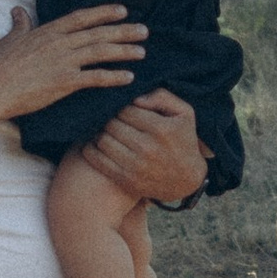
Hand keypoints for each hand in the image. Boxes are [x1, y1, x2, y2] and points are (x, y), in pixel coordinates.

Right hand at [0, 3, 145, 121]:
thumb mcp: (10, 39)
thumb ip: (20, 24)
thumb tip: (18, 9)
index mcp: (49, 31)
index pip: (82, 17)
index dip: (104, 13)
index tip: (123, 10)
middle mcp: (60, 42)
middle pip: (98, 33)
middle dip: (123, 31)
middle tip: (144, 31)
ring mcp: (64, 61)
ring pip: (101, 52)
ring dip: (124, 51)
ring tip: (142, 52)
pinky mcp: (65, 82)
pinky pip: (96, 77)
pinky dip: (114, 76)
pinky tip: (128, 78)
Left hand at [81, 88, 207, 204]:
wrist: (186, 180)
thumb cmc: (183, 140)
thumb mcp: (184, 113)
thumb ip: (162, 97)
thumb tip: (136, 98)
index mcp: (161, 129)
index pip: (125, 110)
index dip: (120, 106)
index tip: (121, 108)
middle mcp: (147, 148)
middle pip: (112, 124)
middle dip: (109, 118)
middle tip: (109, 117)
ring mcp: (135, 166)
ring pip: (102, 140)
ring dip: (99, 132)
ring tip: (103, 129)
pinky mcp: (126, 180)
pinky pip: (97, 160)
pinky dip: (90, 149)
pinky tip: (94, 143)